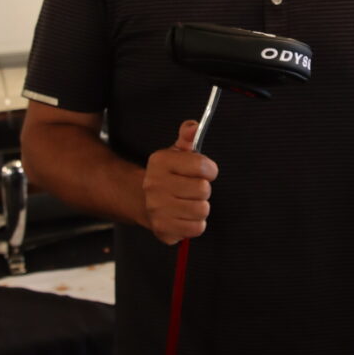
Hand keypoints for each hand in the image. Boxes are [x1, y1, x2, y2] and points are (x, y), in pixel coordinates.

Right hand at [142, 120, 218, 244]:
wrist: (143, 201)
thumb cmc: (168, 176)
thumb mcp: (176, 153)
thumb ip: (188, 137)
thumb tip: (193, 126)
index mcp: (160, 162)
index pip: (203, 166)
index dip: (210, 170)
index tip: (204, 172)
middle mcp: (154, 184)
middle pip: (203, 190)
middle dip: (203, 190)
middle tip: (192, 189)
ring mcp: (157, 208)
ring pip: (202, 210)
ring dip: (201, 207)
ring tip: (189, 202)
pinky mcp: (162, 228)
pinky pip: (196, 228)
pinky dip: (196, 224)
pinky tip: (185, 216)